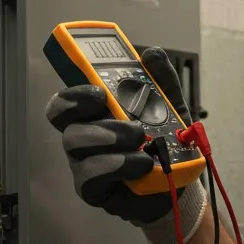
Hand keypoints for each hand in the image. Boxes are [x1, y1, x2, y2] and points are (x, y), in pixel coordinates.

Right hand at [44, 48, 206, 243]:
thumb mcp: (170, 107)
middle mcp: (84, 136)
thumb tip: (151, 54)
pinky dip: (117, 166)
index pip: (68, 99)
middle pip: (66, 123)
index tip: (99, 92)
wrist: (178, 183)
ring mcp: (85, 163)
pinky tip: (142, 164)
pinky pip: (89, 177)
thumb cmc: (164, 142)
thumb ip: (162, 80)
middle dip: (96, 118)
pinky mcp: (93, 189)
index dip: (74, 93)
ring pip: (76, 147)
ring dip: (110, 140)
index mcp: (95, 113)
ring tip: (142, 142)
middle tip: (129, 121)